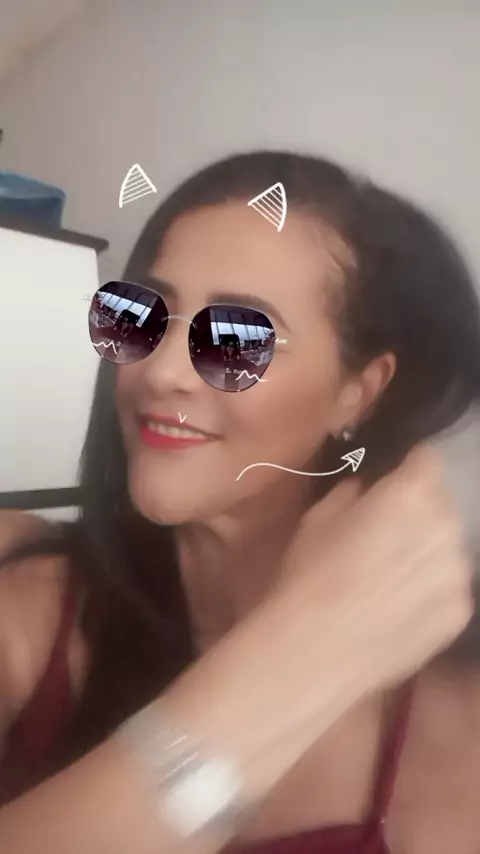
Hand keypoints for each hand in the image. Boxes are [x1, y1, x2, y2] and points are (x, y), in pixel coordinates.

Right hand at [273, 443, 473, 702]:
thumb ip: (350, 495)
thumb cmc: (309, 574)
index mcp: (410, 492)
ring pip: (449, 547)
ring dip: (428, 552)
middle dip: (419, 512)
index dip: (410, 467)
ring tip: (392, 577)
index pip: (428, 459)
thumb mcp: (317, 520)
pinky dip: (431, 591)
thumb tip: (362, 491)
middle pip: (442, 504)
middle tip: (386, 534)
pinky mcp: (461, 612)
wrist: (317, 648)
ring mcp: (459, 572)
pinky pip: (450, 588)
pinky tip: (399, 607)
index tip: (396, 480)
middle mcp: (446, 525)